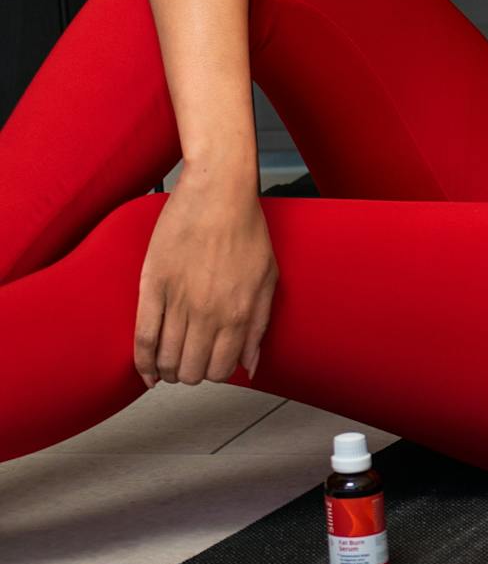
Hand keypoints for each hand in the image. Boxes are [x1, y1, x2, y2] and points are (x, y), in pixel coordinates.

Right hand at [134, 170, 278, 386]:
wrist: (218, 190)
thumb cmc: (247, 229)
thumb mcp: (268, 277)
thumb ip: (260, 325)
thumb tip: (251, 365)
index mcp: (240, 312)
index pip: (223, 369)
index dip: (216, 374)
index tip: (211, 365)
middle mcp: (209, 312)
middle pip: (191, 370)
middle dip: (190, 374)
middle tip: (189, 363)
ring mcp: (178, 300)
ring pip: (167, 358)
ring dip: (168, 370)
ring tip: (169, 364)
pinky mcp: (153, 285)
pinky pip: (143, 337)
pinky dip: (142, 361)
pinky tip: (146, 371)